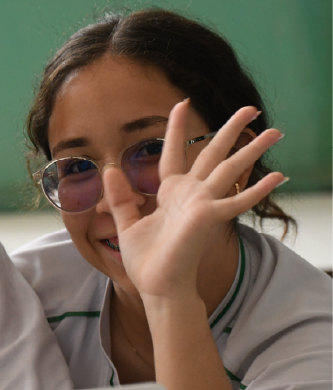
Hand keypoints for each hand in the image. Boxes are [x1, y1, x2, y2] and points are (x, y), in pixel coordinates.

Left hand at [104, 100, 284, 300]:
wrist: (157, 286)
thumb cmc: (146, 260)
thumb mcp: (127, 223)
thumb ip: (121, 197)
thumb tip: (110, 168)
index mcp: (171, 193)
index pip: (174, 153)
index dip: (176, 129)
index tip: (180, 103)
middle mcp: (191, 194)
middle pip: (213, 153)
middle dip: (231, 129)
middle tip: (250, 108)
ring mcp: (203, 204)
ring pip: (231, 169)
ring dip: (253, 150)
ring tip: (276, 130)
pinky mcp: (210, 218)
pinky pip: (238, 202)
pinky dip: (257, 190)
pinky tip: (278, 175)